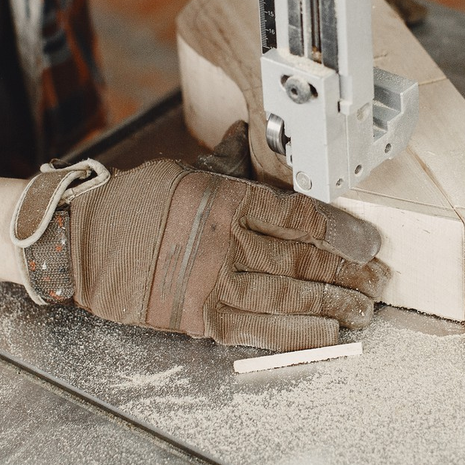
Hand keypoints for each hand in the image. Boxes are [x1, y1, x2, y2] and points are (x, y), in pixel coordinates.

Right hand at [12, 152, 388, 351]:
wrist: (84, 244)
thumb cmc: (136, 203)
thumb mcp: (187, 173)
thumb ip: (228, 160)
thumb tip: (247, 130)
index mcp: (226, 200)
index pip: (301, 218)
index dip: (344, 233)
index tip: (370, 242)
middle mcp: (225, 243)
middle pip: (303, 260)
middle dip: (349, 273)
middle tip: (379, 280)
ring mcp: (213, 285)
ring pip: (289, 297)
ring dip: (334, 305)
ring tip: (364, 310)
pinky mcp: (200, 319)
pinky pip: (260, 331)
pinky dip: (299, 334)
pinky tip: (329, 334)